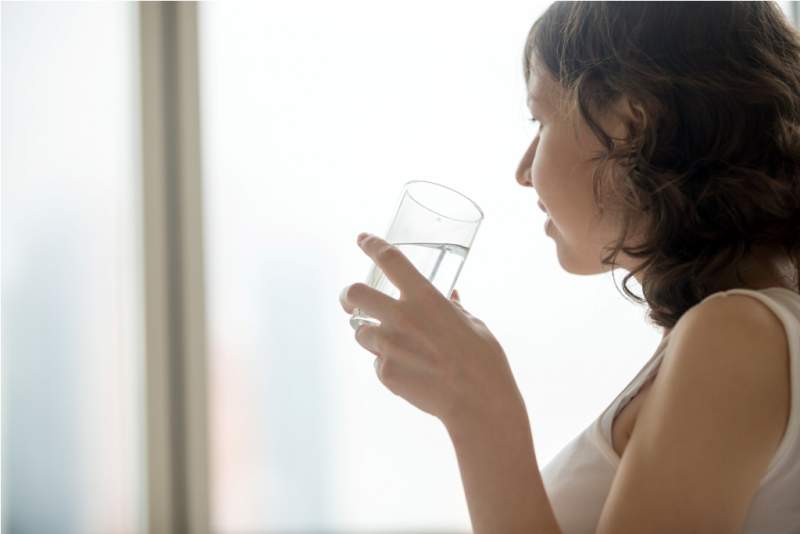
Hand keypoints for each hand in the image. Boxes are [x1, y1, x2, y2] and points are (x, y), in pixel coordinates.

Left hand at [339, 232, 524, 427]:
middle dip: (347, 295)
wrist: (478, 403)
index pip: (390, 260)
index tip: (362, 239)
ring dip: (371, 334)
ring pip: (360, 332)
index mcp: (425, 298)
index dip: (372, 245)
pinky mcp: (385, 372)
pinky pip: (377, 362)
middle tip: (350, 300)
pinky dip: (388, 363)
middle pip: (353, 293)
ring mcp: (389, 346)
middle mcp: (401, 317)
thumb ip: (454, 308)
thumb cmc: (483, 361)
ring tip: (397, 346)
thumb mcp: (473, 324)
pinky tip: (411, 372)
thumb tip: (451, 296)